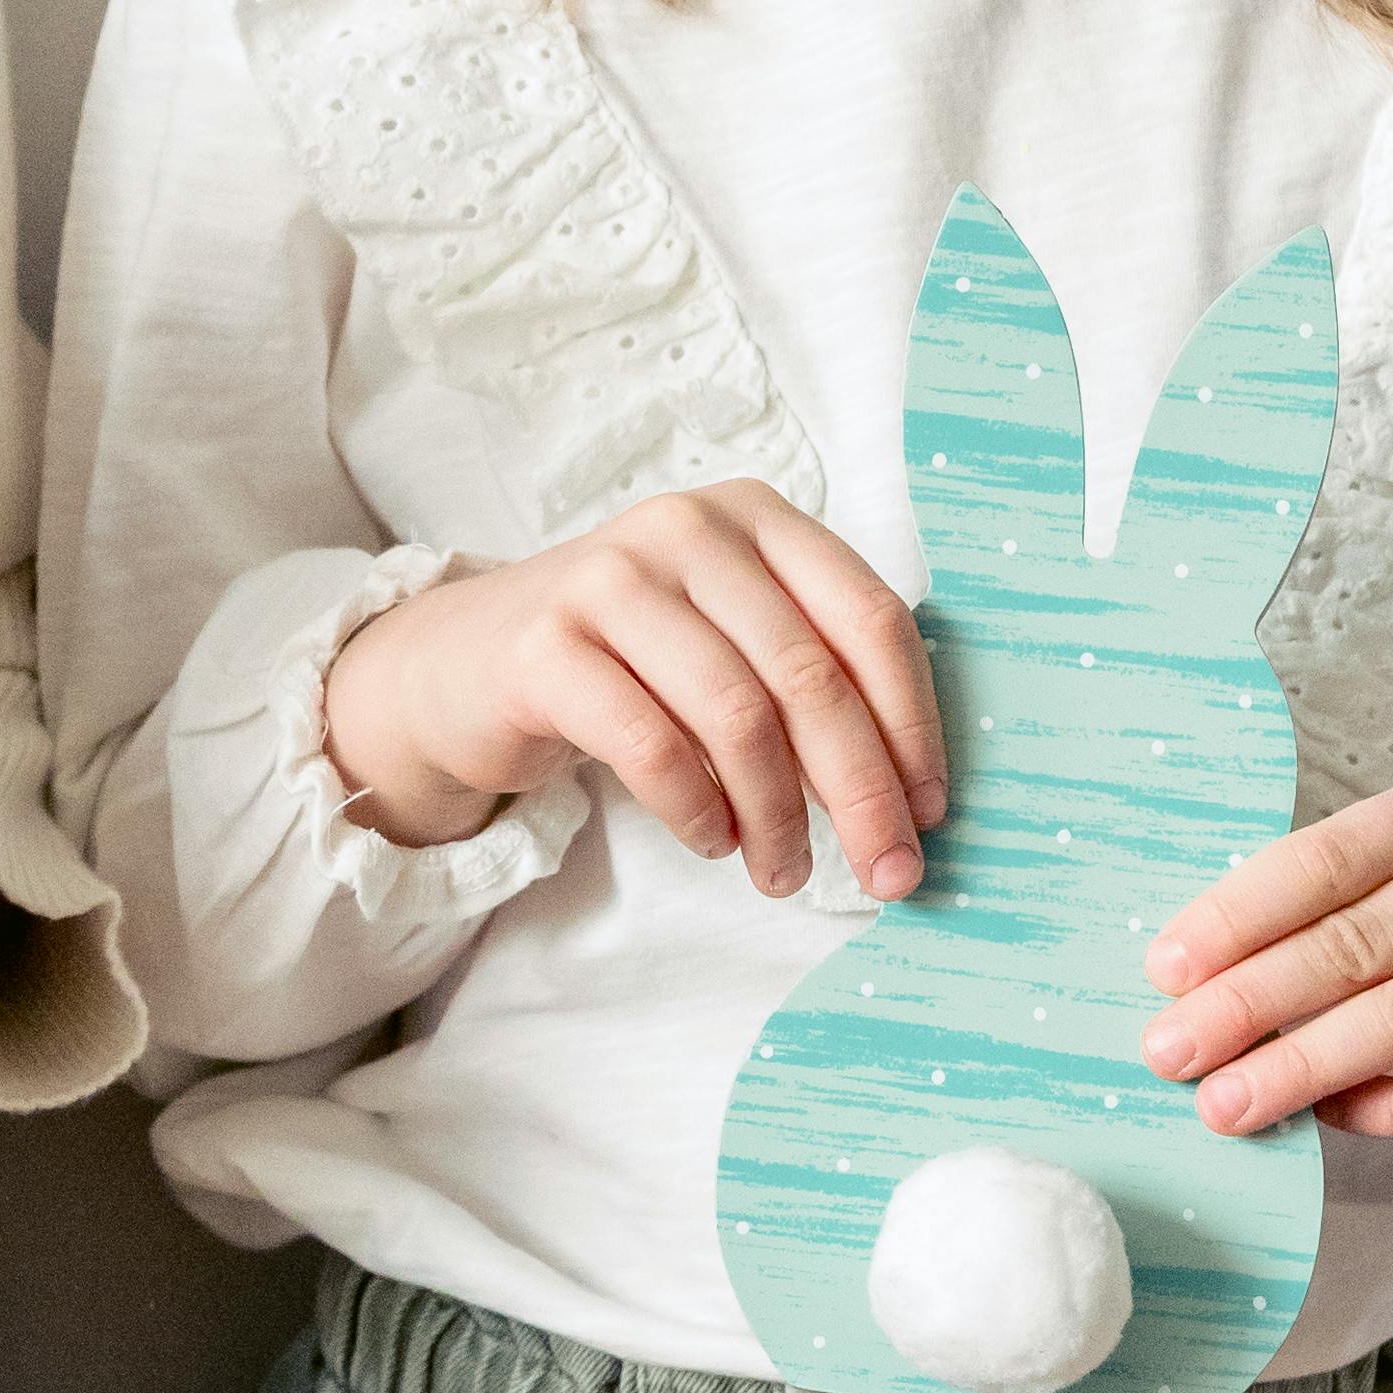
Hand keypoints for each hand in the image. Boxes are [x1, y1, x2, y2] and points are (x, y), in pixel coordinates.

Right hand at [320, 485, 944, 900]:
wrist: (462, 664)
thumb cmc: (625, 664)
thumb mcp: (728, 641)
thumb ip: (811, 677)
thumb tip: (911, 797)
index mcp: (755, 516)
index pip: (869, 618)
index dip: (912, 724)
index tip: (929, 813)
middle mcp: (687, 528)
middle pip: (811, 675)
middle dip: (861, 792)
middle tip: (885, 875)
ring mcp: (610, 578)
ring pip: (738, 715)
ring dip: (777, 818)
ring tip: (781, 872)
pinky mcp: (545, 643)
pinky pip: (652, 744)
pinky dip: (698, 810)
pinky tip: (712, 840)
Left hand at [1143, 774, 1392, 1146]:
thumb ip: (1340, 909)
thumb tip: (1193, 979)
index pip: (1326, 856)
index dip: (1237, 913)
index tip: (1162, 968)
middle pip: (1356, 942)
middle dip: (1248, 1002)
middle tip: (1168, 1051)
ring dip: (1302, 1066)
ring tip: (1225, 1105)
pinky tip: (1333, 1121)